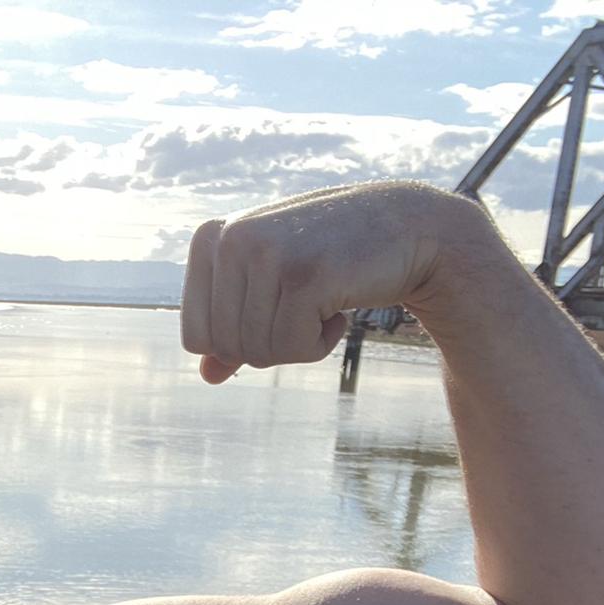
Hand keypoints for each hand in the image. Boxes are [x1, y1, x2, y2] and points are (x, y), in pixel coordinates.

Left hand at [179, 182, 485, 382]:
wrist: (407, 228)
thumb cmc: (331, 256)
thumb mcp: (273, 284)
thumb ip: (234, 326)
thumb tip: (207, 377)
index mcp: (210, 239)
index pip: (196, 337)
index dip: (239, 342)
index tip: (274, 308)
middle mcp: (231, 239)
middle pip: (226, 348)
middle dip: (269, 346)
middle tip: (304, 308)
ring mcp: (267, 254)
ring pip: (258, 353)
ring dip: (298, 345)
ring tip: (323, 304)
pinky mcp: (304, 275)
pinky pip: (293, 348)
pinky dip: (319, 346)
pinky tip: (339, 311)